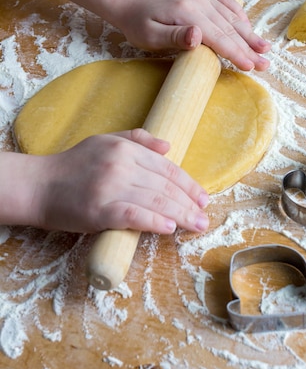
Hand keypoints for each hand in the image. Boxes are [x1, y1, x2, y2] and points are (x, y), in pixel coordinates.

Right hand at [26, 130, 209, 233]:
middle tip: (205, 218)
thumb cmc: (73, 165)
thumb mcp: (104, 141)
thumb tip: (169, 147)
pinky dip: (154, 221)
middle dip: (190, 203)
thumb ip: (137, 140)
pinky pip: (134, 215)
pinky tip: (169, 228)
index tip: (203, 198)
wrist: (39, 185)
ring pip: (156, 201)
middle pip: (165, 186)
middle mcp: (120, 164)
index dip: (188, 184)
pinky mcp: (99, 210)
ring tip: (196, 226)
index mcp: (124, 148)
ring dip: (181, 216)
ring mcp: (110, 187)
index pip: (166, 168)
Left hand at [113, 0, 270, 70]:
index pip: (218, 36)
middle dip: (249, 47)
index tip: (250, 66)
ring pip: (232, 18)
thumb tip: (198, 36)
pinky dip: (240, 17)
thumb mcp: (149, 36)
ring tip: (265, 49)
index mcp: (188, 12)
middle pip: (230, 28)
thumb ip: (175, 36)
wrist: (130, 1)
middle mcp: (200, 1)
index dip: (236, 53)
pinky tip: (248, 28)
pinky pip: (227, 5)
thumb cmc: (138, 23)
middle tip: (265, 65)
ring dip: (250, 34)